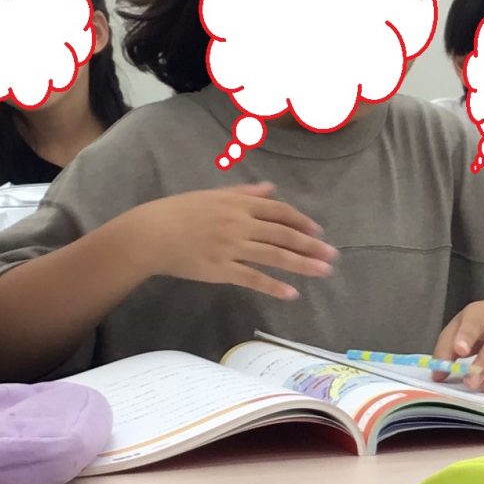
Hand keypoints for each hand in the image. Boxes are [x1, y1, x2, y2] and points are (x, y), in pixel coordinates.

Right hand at [111, 184, 335, 300]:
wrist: (151, 233)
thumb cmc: (179, 212)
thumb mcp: (214, 195)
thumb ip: (245, 192)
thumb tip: (271, 189)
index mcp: (238, 203)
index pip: (279, 211)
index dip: (302, 221)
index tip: (318, 231)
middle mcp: (239, 223)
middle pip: (283, 233)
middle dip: (311, 245)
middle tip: (332, 255)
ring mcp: (231, 247)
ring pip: (274, 255)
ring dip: (302, 264)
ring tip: (323, 272)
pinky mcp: (221, 269)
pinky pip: (253, 278)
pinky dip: (274, 286)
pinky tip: (292, 294)